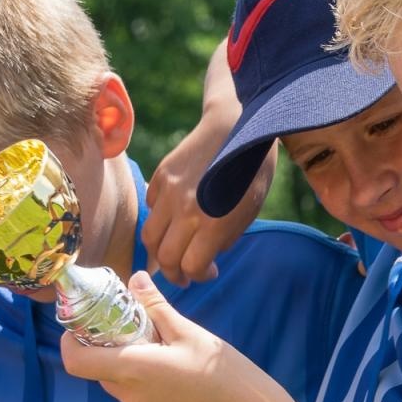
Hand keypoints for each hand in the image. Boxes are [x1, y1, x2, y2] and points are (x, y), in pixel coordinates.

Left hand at [60, 272, 283, 401]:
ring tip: (176, 364)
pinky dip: (155, 396)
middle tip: (146, 337)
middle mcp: (131, 399)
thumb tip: (136, 278)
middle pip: (105, 373)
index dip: (72, 344)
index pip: (76, 361)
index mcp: (133, 369)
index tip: (82, 330)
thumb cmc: (224, 373)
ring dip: (139, 375)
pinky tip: (186, 390)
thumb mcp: (189, 333)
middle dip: (116, 354)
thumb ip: (155, 307)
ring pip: (127, 391)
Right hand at [143, 109, 274, 286]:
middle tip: (183, 276)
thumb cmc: (251, 170)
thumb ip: (224, 238)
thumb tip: (204, 257)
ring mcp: (169, 191)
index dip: (198, 277)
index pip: (191, 266)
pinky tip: (175, 218)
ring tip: (171, 253)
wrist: (237, 124)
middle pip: (165, 257)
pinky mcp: (160, 176)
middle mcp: (186, 209)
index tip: (207, 273)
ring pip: (150, 236)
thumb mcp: (249, 211)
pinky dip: (159, 220)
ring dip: (160, 251)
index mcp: (213, 222)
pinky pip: (151, 208)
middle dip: (174, 273)